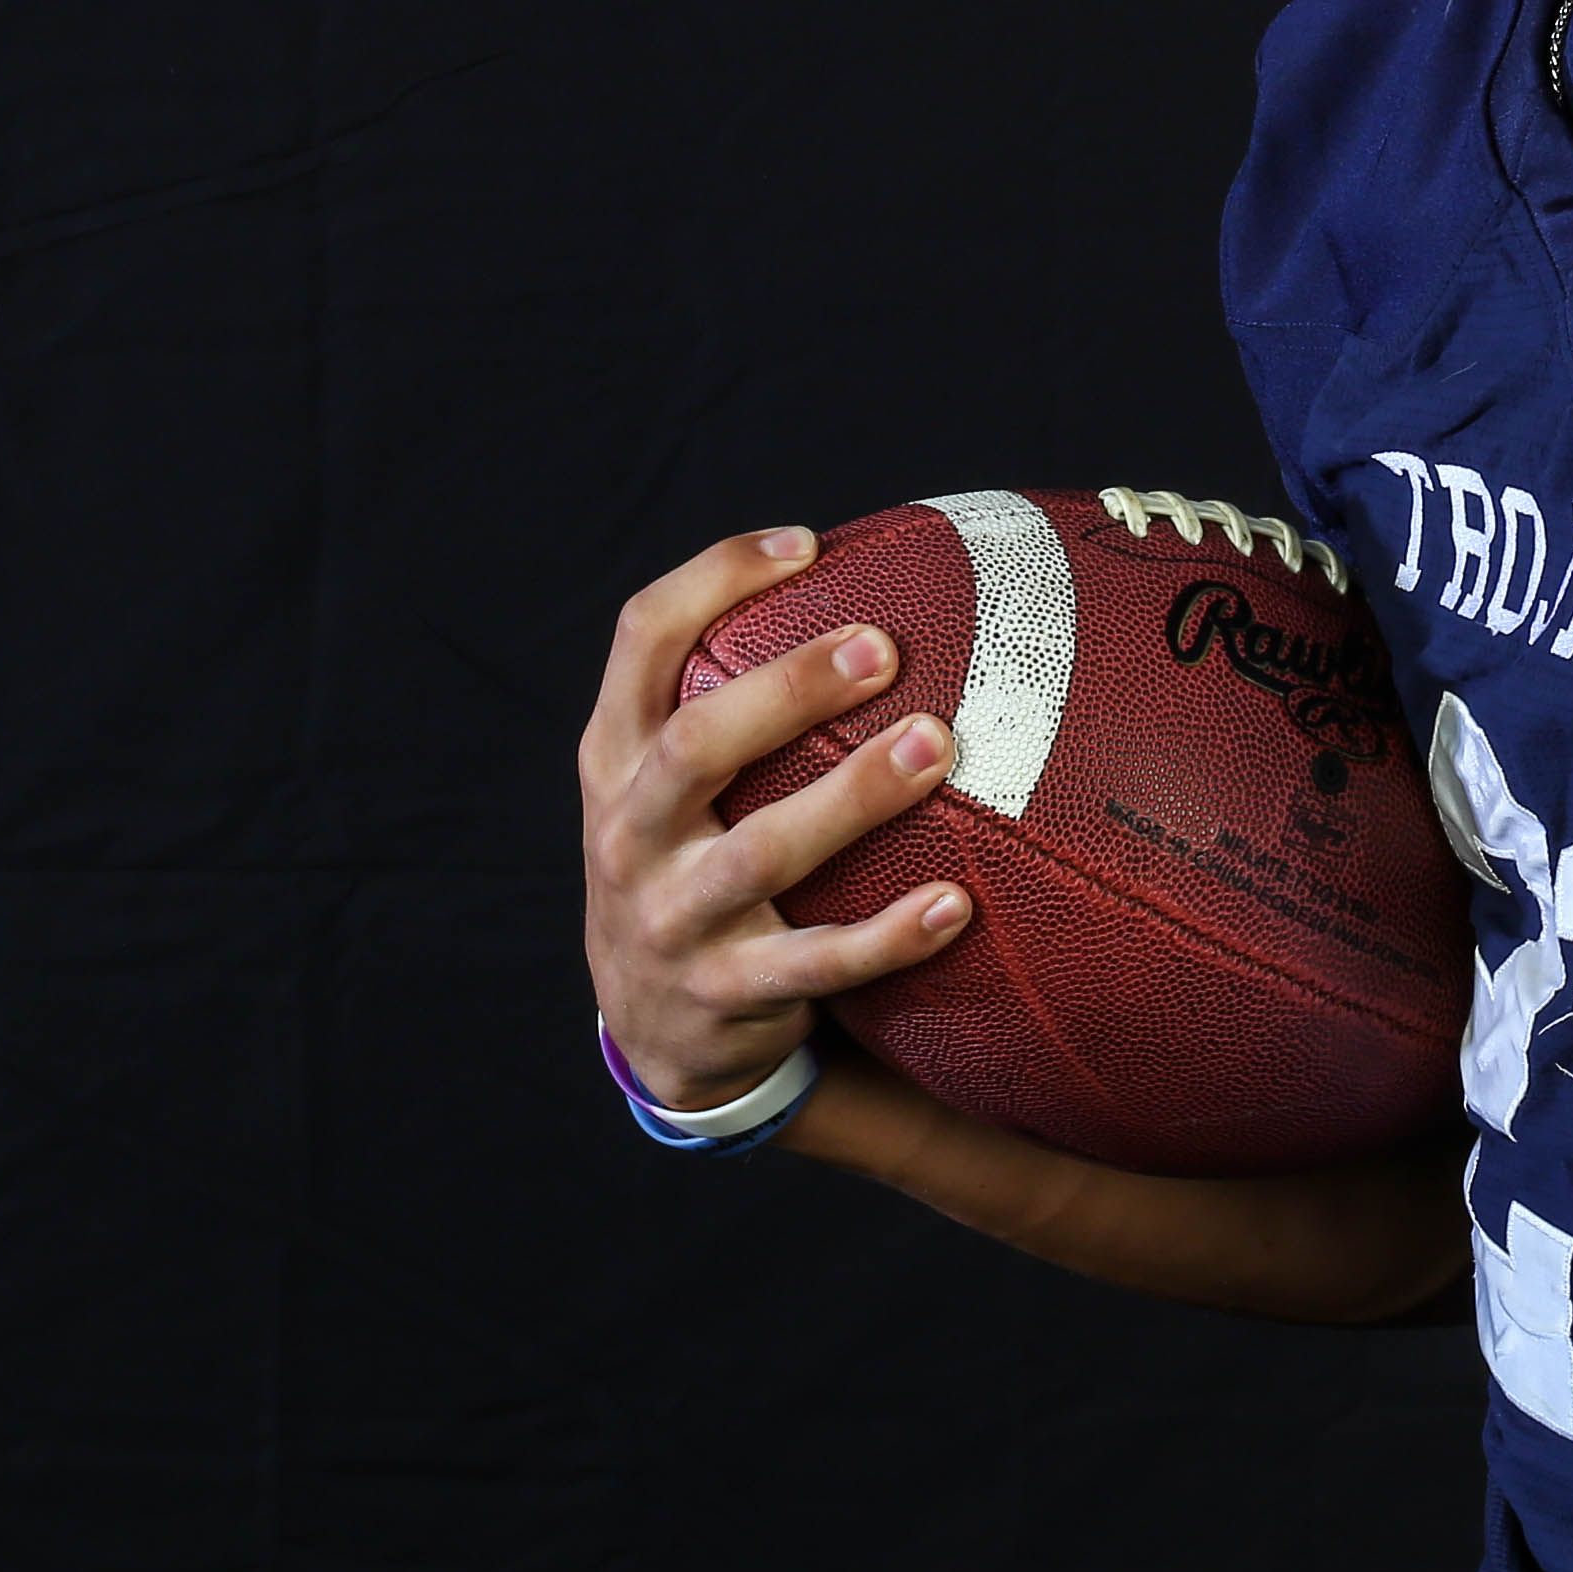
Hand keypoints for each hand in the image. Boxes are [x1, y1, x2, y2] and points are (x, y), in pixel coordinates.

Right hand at [579, 528, 976, 1110]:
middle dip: (789, 690)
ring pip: (759, 854)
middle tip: (883, 647)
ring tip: (935, 743)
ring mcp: (672, 917)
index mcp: (616, 754)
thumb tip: (884, 588)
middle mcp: (630, 830)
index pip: (642, 640)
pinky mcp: (726, 992)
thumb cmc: (691, 858)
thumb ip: (734, 701)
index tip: (808, 545)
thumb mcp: (671, 782)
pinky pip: (818, 963)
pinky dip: (887, 936)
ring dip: (851, 798)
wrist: (653, 1026)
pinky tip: (956, 904)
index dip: (715, 580)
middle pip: (696, 744)